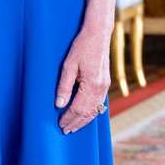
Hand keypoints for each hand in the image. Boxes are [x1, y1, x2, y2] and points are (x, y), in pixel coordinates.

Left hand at [55, 0, 115, 132]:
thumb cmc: (82, 46)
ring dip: (84, 120)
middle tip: (65, 131)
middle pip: (88, 113)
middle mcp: (101, 88)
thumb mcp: (68, 65)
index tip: (60, 125)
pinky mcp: (106, 83)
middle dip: (76, 123)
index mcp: (92, 84)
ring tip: (73, 127)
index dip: (68, 118)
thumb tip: (59, 104)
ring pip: (95, 110)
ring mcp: (105, 86)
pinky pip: (99, 103)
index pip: (78, 109)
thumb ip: (64, 86)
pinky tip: (85, 115)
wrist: (98, 34)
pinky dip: (91, 112)